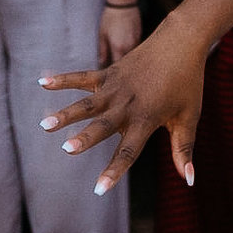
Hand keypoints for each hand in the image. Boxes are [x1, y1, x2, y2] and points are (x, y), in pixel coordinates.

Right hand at [41, 26, 205, 193]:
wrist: (182, 42)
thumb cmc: (188, 84)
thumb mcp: (189, 118)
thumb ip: (183, 150)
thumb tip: (189, 181)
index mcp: (147, 119)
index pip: (128, 151)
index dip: (114, 171)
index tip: (98, 189)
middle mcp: (128, 104)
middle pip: (103, 125)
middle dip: (85, 138)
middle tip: (66, 149)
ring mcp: (116, 87)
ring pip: (87, 103)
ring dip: (66, 113)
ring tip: (45, 125)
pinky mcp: (109, 72)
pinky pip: (83, 77)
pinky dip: (63, 80)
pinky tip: (42, 83)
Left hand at [99, 2, 141, 66]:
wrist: (123, 4)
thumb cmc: (110, 18)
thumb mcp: (102, 34)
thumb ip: (103, 50)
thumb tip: (101, 62)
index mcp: (118, 48)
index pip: (116, 66)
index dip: (112, 71)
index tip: (108, 73)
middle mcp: (130, 47)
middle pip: (127, 63)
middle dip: (121, 66)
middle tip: (114, 67)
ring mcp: (137, 41)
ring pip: (133, 55)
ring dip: (127, 58)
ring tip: (121, 58)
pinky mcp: (141, 35)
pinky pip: (136, 47)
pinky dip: (132, 50)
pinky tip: (126, 46)